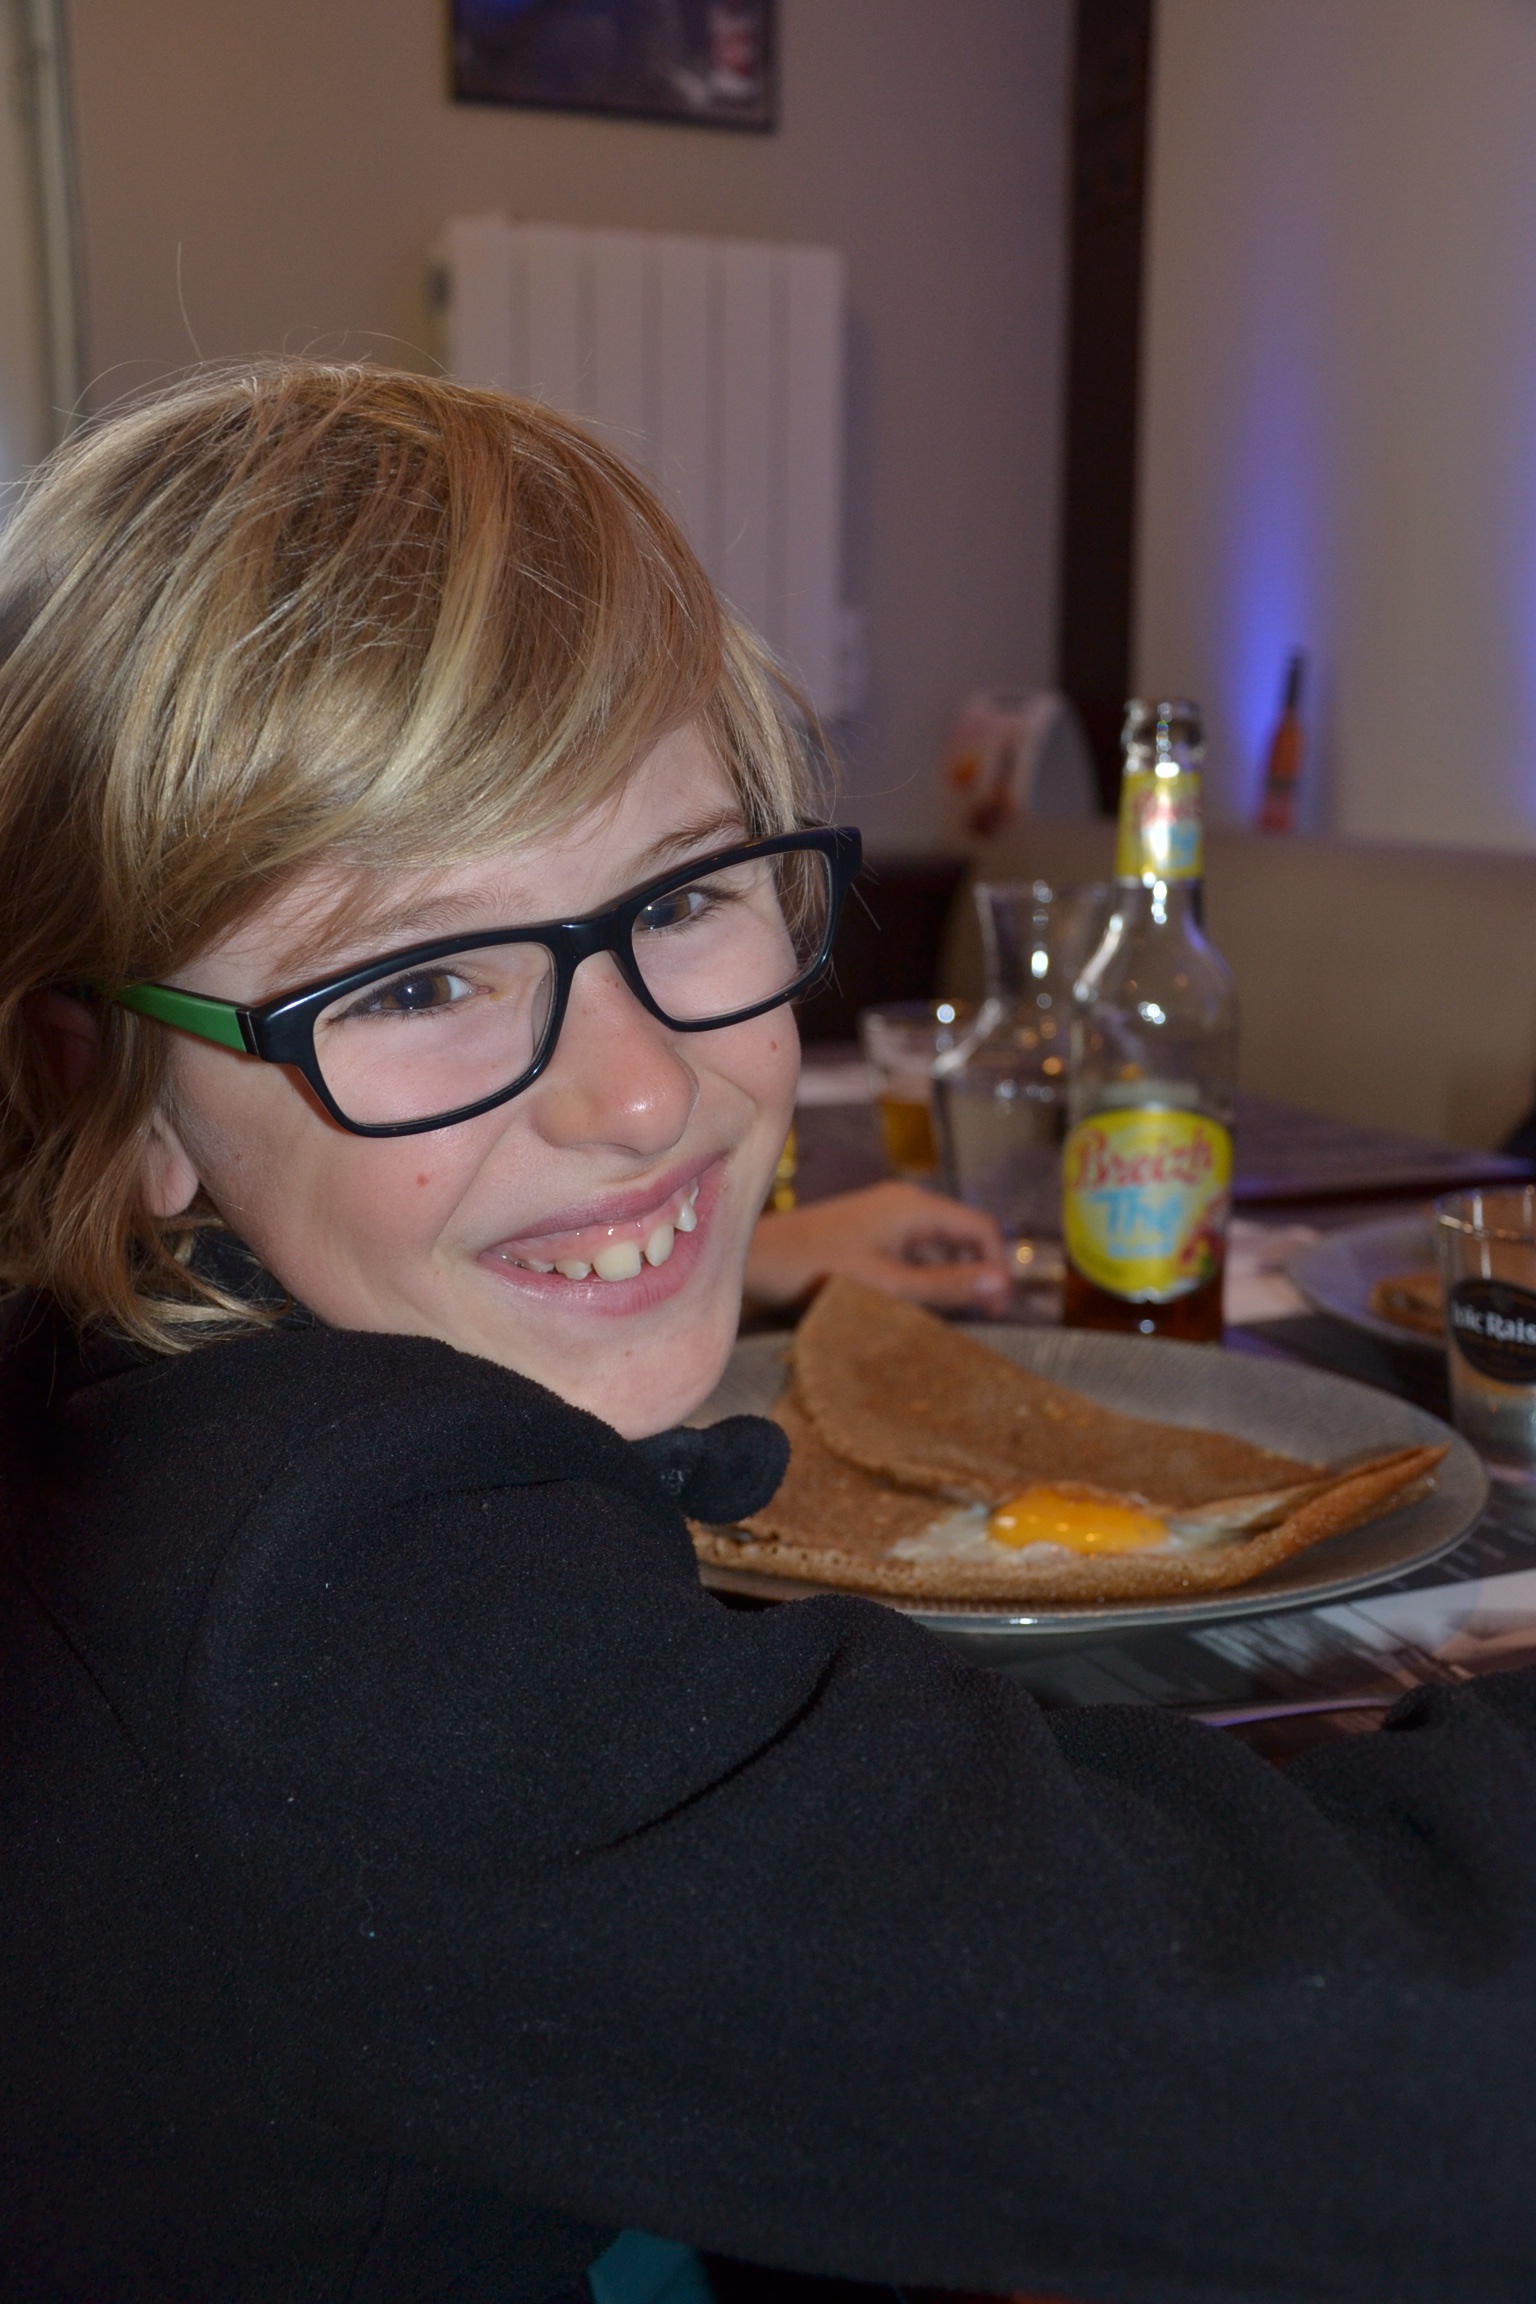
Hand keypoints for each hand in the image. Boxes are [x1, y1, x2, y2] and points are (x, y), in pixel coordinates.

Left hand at [745, 1180, 1011, 1314]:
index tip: (995, 1310)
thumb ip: (945, 1285)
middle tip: (979, 1318)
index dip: (996, 1267)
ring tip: (947, 1316)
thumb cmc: (817, 1272)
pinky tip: (912, 1304)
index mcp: (915, 1207)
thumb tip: (1002, 1284)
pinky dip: (922, 1273)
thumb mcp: (888, 1286)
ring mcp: (884, 1213)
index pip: (981, 1228)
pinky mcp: (866, 1229)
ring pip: (936, 1244)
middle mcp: (905, 1202)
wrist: (755, 1259)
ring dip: (948, 1276)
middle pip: (962, 1233)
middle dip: (975, 1272)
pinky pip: (911, 1248)